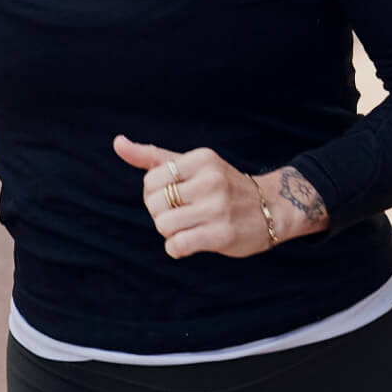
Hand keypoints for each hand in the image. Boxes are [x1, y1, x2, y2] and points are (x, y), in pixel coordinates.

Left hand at [113, 134, 280, 258]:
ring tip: (186, 228)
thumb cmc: (222, 186)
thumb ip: (152, 156)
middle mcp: (211, 180)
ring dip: (169, 232)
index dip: (153, 193)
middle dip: (160, 214)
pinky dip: (176, 248)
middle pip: (154, 203)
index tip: (170, 197)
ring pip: (164, 225)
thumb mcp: (192, 165)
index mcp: (201, 159)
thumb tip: (117, 143)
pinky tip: (188, 243)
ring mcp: (218, 208)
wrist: (273, 208)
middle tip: (179, 214)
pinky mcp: (222, 235)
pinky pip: (177, 245)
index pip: (151, 179)